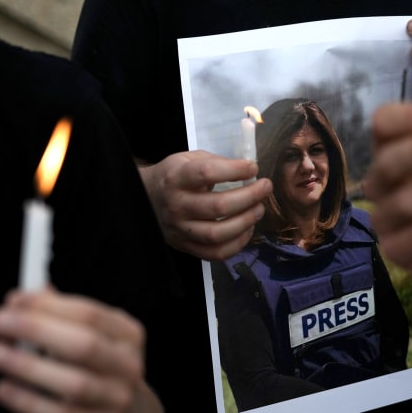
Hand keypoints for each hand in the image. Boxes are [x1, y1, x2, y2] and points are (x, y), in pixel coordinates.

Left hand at [0, 288, 162, 412]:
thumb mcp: (91, 335)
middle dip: (37, 330)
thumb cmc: (97, 367)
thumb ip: (59, 315)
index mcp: (128, 335)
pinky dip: (27, 402)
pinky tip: (4, 387)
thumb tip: (19, 301)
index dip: (48, 306)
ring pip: (73, 383)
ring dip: (27, 366)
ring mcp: (119, 399)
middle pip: (84, 345)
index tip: (14, 302)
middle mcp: (129, 365)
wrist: (128, 412)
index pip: (89, 314)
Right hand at [139, 150, 272, 259]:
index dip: (235, 170)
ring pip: (218, 233)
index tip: (253, 168)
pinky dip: (237, 243)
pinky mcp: (185, 246)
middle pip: (218, 207)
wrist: (146, 198)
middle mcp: (176, 205)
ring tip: (259, 209)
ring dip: (246, 221)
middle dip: (250, 197)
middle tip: (265, 188)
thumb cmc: (175, 176)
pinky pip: (216, 253)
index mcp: (176, 178)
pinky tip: (247, 229)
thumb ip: (215, 162)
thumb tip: (248, 171)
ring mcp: (180, 230)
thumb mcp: (189, 159)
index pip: (207, 173)